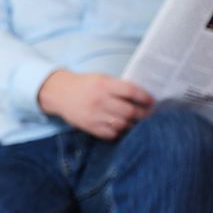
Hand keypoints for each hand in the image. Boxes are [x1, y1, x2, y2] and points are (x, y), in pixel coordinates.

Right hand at [38, 69, 153, 139]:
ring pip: (122, 125)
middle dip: (143, 115)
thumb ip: (119, 86)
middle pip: (129, 111)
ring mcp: (94, 115)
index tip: (152, 102)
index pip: (132, 92)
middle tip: (149, 116)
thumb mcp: (101, 79)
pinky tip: (122, 128)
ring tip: (137, 123)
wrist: (59, 93)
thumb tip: (142, 98)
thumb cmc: (85, 85)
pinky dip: (119, 132)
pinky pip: (111, 134)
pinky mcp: (90, 127)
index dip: (145, 98)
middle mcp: (99, 100)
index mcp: (104, 85)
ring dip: (132, 125)